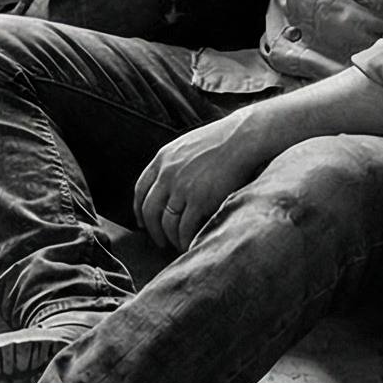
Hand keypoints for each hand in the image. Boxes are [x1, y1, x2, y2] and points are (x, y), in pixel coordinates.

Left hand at [131, 113, 268, 253]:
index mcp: (162, 159)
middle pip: (150, 210)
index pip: (140, 190)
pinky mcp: (199, 200)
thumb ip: (174, 163)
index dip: (139, 210)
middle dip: (153, 230)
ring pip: (167, 222)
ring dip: (171, 238)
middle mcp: (167, 174)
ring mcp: (182, 187)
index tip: (143, 222)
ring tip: (179, 244)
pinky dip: (185, 240)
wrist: (243, 137)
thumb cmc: (221, 140)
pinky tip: (190, 244)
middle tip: (160, 241)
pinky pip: (185, 228)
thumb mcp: (187, 146)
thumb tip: (169, 183)